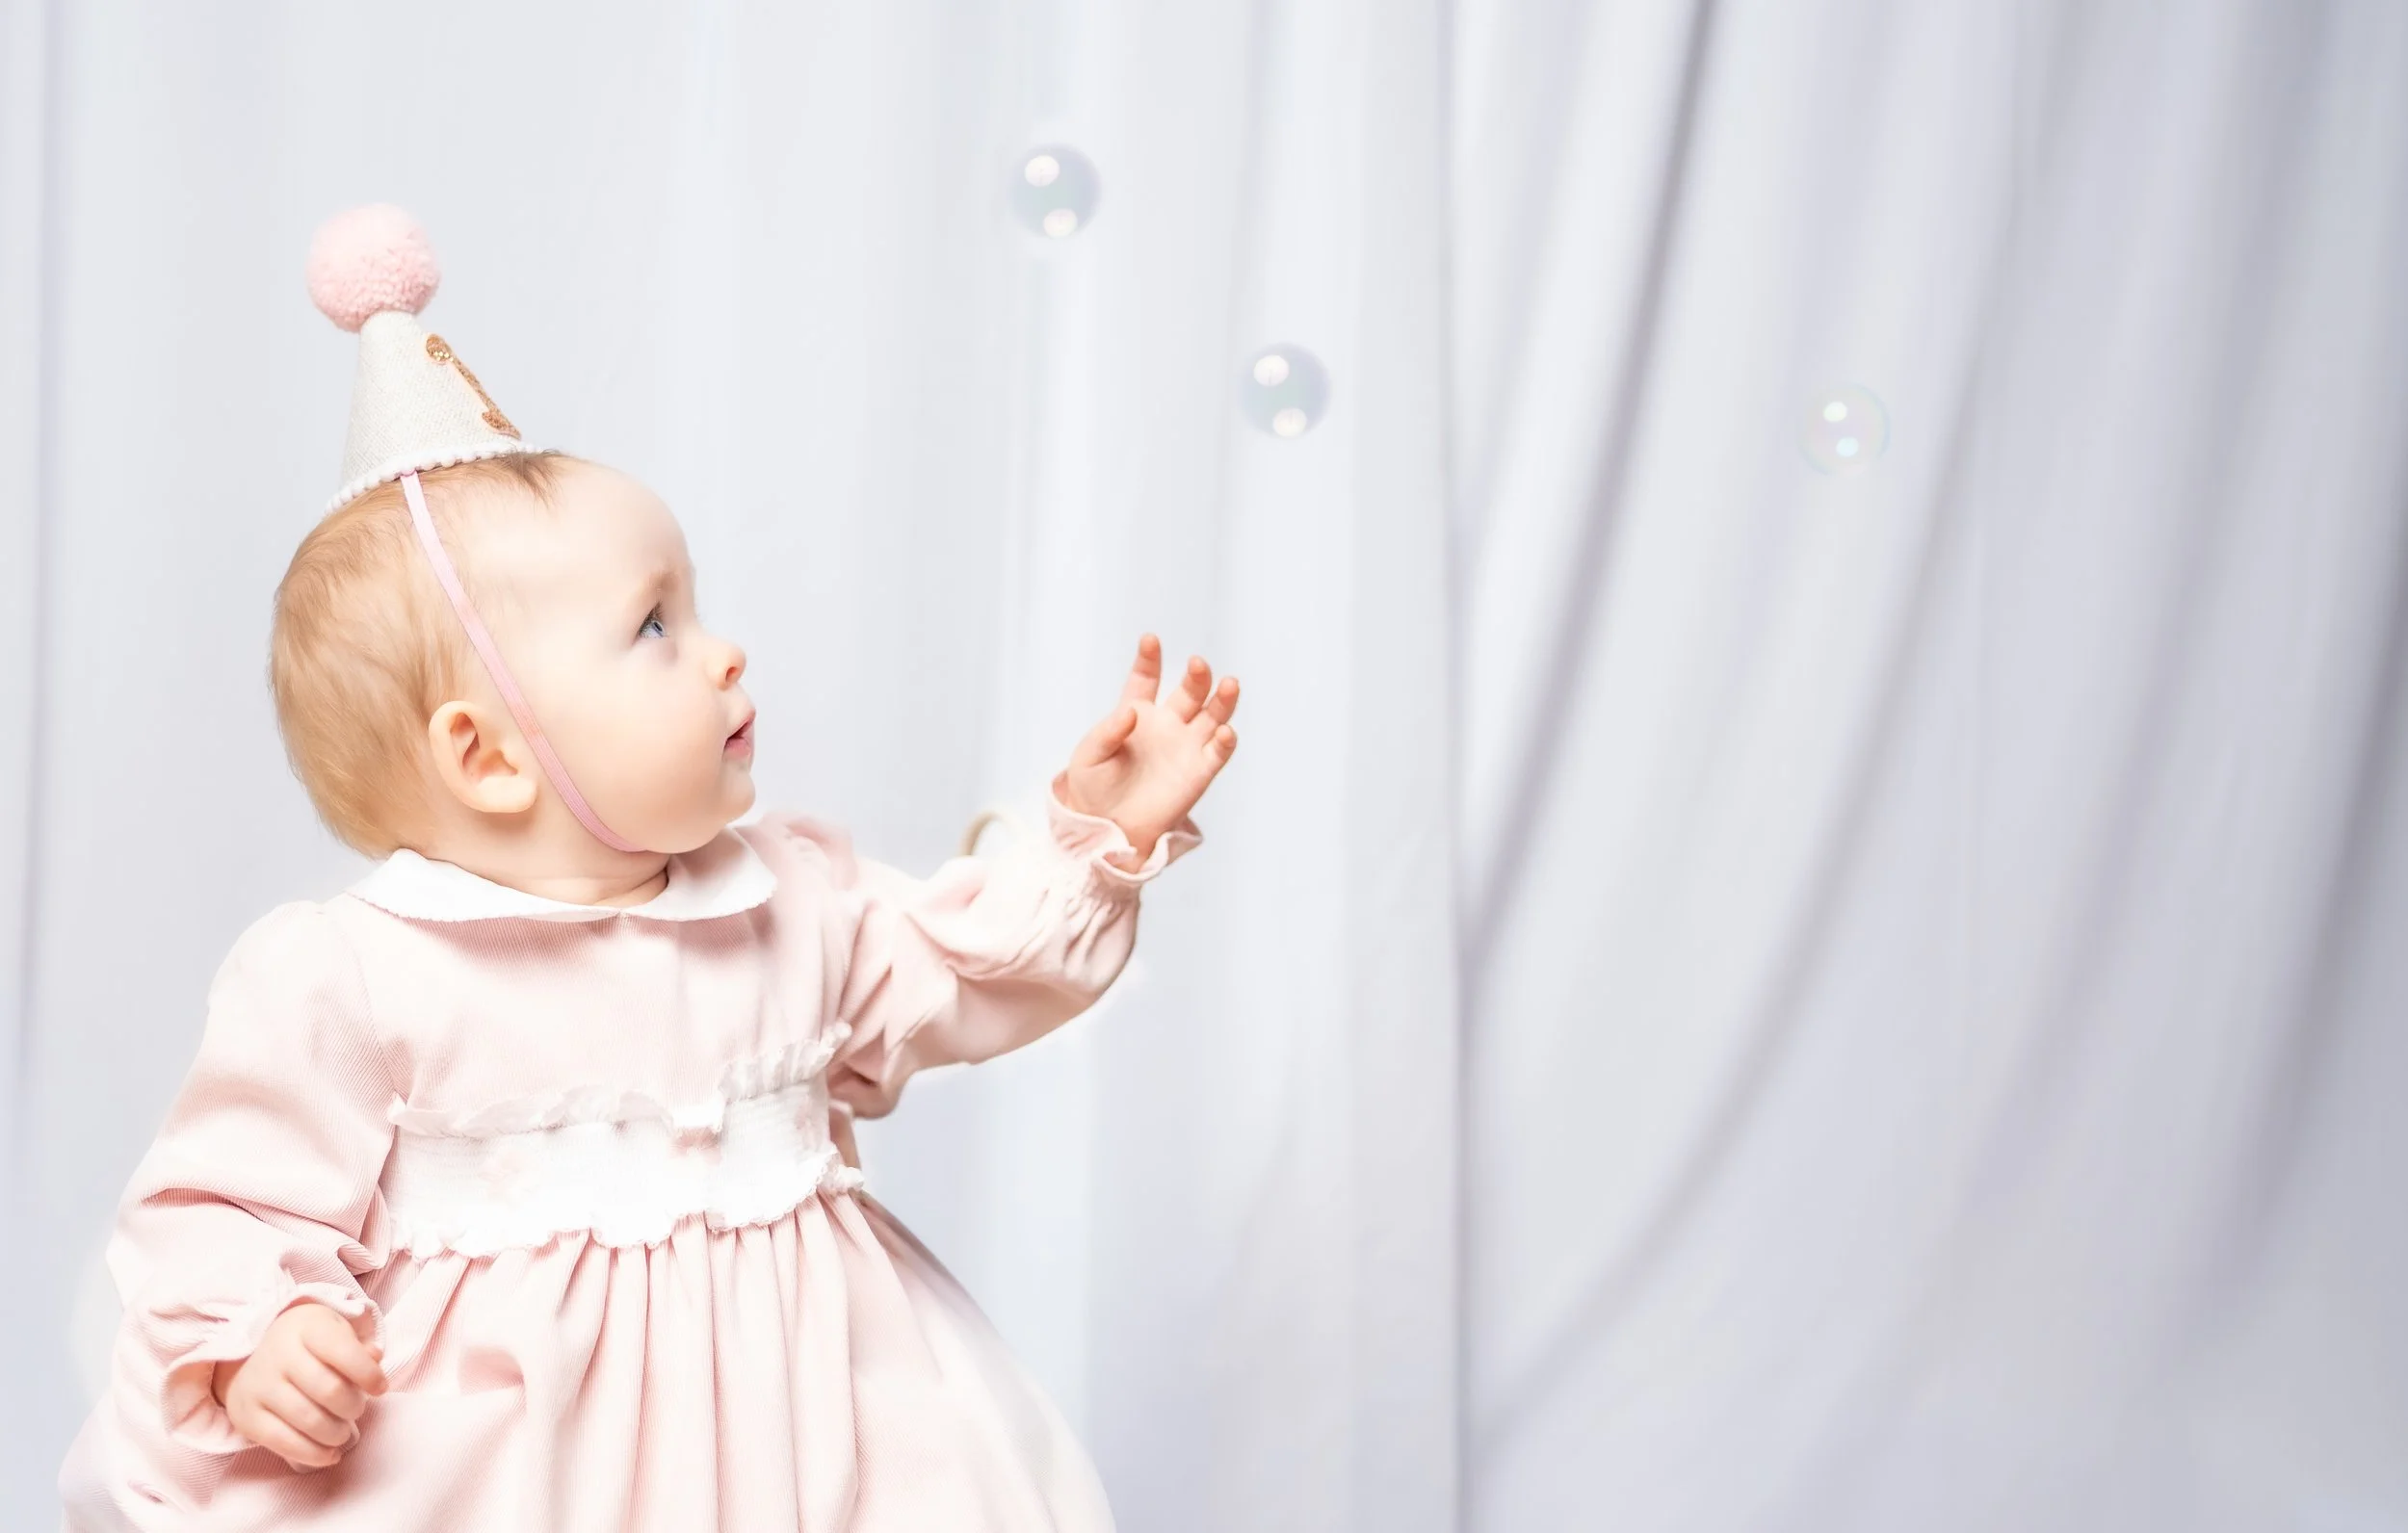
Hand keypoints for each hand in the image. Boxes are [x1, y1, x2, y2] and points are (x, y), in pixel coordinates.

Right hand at [210, 1299, 386, 1471]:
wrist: (249, 1356)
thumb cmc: (306, 1345)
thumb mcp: (333, 1333)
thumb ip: (358, 1348)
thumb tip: (375, 1357)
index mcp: (306, 1328)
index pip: (343, 1351)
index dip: (368, 1374)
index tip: (380, 1388)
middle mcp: (278, 1354)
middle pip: (329, 1390)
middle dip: (353, 1407)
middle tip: (356, 1410)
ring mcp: (258, 1386)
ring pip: (308, 1420)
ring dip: (336, 1433)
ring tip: (344, 1433)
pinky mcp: (245, 1416)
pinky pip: (283, 1442)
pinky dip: (313, 1454)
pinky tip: (329, 1454)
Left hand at [1062, 634, 1239, 862]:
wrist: (1106, 827)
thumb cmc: (1093, 787)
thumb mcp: (1089, 756)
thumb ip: (1108, 732)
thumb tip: (1131, 713)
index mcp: (1136, 713)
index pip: (1146, 678)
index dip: (1149, 658)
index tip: (1149, 640)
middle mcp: (1167, 723)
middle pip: (1189, 691)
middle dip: (1197, 676)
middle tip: (1198, 664)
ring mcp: (1186, 746)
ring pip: (1213, 715)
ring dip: (1223, 699)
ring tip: (1230, 683)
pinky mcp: (1199, 772)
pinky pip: (1218, 752)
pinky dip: (1225, 741)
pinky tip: (1225, 731)